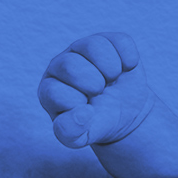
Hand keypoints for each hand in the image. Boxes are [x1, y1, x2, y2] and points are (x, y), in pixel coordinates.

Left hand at [38, 32, 154, 148]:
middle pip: (69, 65)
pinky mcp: (108, 40)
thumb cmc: (94, 124)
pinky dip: (128, 59)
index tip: (87, 110)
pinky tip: (126, 70)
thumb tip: (82, 112)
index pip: (54, 92)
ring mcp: (83, 49)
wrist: (122, 113)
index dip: (76, 103)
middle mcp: (60, 65)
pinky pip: (119, 41)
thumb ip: (71, 132)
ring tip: (112, 79)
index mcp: (49, 89)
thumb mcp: (80, 137)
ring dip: (110, 69)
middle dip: (92, 84)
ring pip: (93, 46)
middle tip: (100, 93)